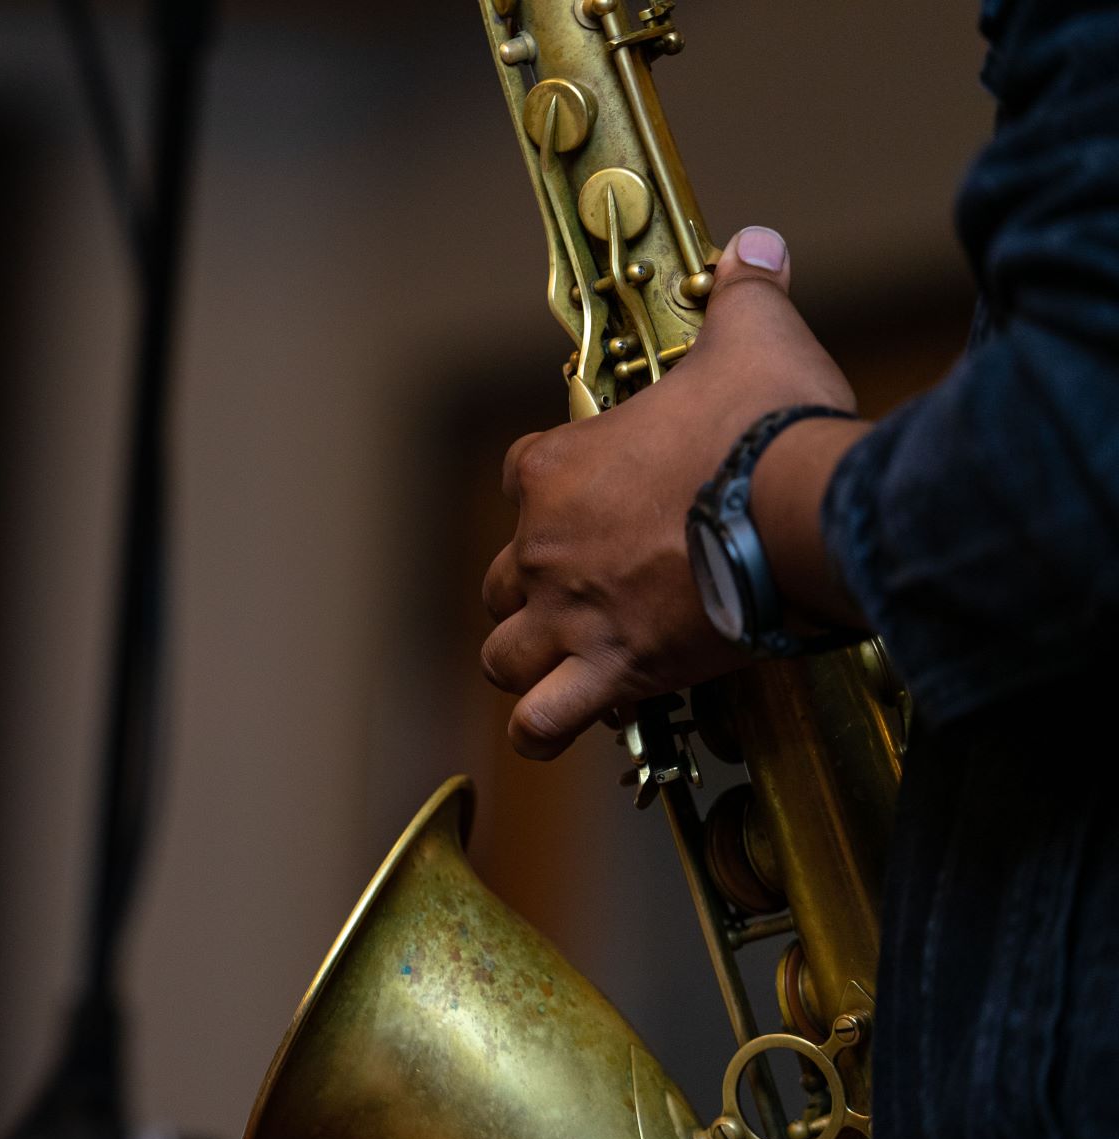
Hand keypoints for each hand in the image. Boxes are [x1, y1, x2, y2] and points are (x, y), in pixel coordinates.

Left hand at [479, 227, 865, 758]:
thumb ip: (744, 293)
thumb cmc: (769, 424)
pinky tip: (560, 725)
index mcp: (556, 466)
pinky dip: (545, 727)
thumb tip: (756, 246)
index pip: (520, 476)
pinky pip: (544, 719)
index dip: (552, 488)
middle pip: (501, 576)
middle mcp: (543, 545)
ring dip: (526, 657)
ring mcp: (569, 613)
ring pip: (504, 652)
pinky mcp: (610, 670)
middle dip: (531, 586)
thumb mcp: (755, 336)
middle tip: (588, 590)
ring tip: (563, 661)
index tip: (599, 496)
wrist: (802, 507)